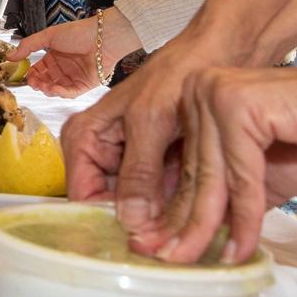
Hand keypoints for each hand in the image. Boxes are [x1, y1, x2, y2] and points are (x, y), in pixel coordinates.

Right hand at [6, 8, 138, 97]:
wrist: (102, 36)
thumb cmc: (77, 32)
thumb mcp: (48, 36)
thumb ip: (27, 46)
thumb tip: (9, 56)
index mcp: (54, 57)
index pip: (38, 70)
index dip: (30, 74)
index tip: (23, 75)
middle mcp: (63, 69)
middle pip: (45, 81)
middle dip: (37, 83)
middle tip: (31, 82)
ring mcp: (74, 78)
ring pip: (56, 89)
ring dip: (47, 89)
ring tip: (42, 85)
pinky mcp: (85, 85)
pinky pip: (70, 93)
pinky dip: (60, 93)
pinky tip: (53, 88)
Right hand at [60, 18, 231, 254]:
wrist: (215, 53)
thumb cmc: (175, 75)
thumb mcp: (151, 121)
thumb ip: (138, 172)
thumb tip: (129, 223)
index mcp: (83, 137)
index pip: (81, 195)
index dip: (106, 220)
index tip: (139, 242)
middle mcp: (99, 153)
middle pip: (107, 205)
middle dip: (137, 224)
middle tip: (169, 242)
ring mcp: (128, 162)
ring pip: (135, 208)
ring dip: (159, 222)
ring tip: (186, 236)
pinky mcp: (155, 168)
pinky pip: (158, 200)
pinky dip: (175, 211)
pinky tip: (195, 220)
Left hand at [155, 61, 296, 264]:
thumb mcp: (262, 173)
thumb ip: (227, 195)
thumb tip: (193, 230)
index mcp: (198, 99)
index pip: (181, 165)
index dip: (172, 210)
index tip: (161, 242)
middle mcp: (199, 90)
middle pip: (193, 172)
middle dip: (183, 223)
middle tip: (171, 256)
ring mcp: (217, 94)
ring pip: (212, 177)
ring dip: (205, 227)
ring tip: (198, 258)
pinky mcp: (240, 106)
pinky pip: (241, 175)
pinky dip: (245, 216)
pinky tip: (241, 244)